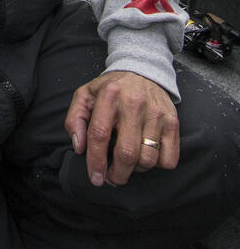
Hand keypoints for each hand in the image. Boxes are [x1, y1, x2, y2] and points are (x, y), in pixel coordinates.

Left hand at [65, 70, 179, 187]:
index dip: (96, 161)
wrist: (143, 70)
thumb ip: (75, 119)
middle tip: (112, 178)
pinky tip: (146, 154)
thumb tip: (79, 148)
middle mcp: (134, 103)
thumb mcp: (86, 95)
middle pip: (127, 153)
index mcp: (109, 96)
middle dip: (118, 174)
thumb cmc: (111, 89)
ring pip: (148, 159)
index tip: (96, 178)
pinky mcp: (172, 121)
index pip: (99, 134)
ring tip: (129, 162)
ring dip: (136, 169)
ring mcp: (156, 113)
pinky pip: (168, 159)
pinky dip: (157, 165)